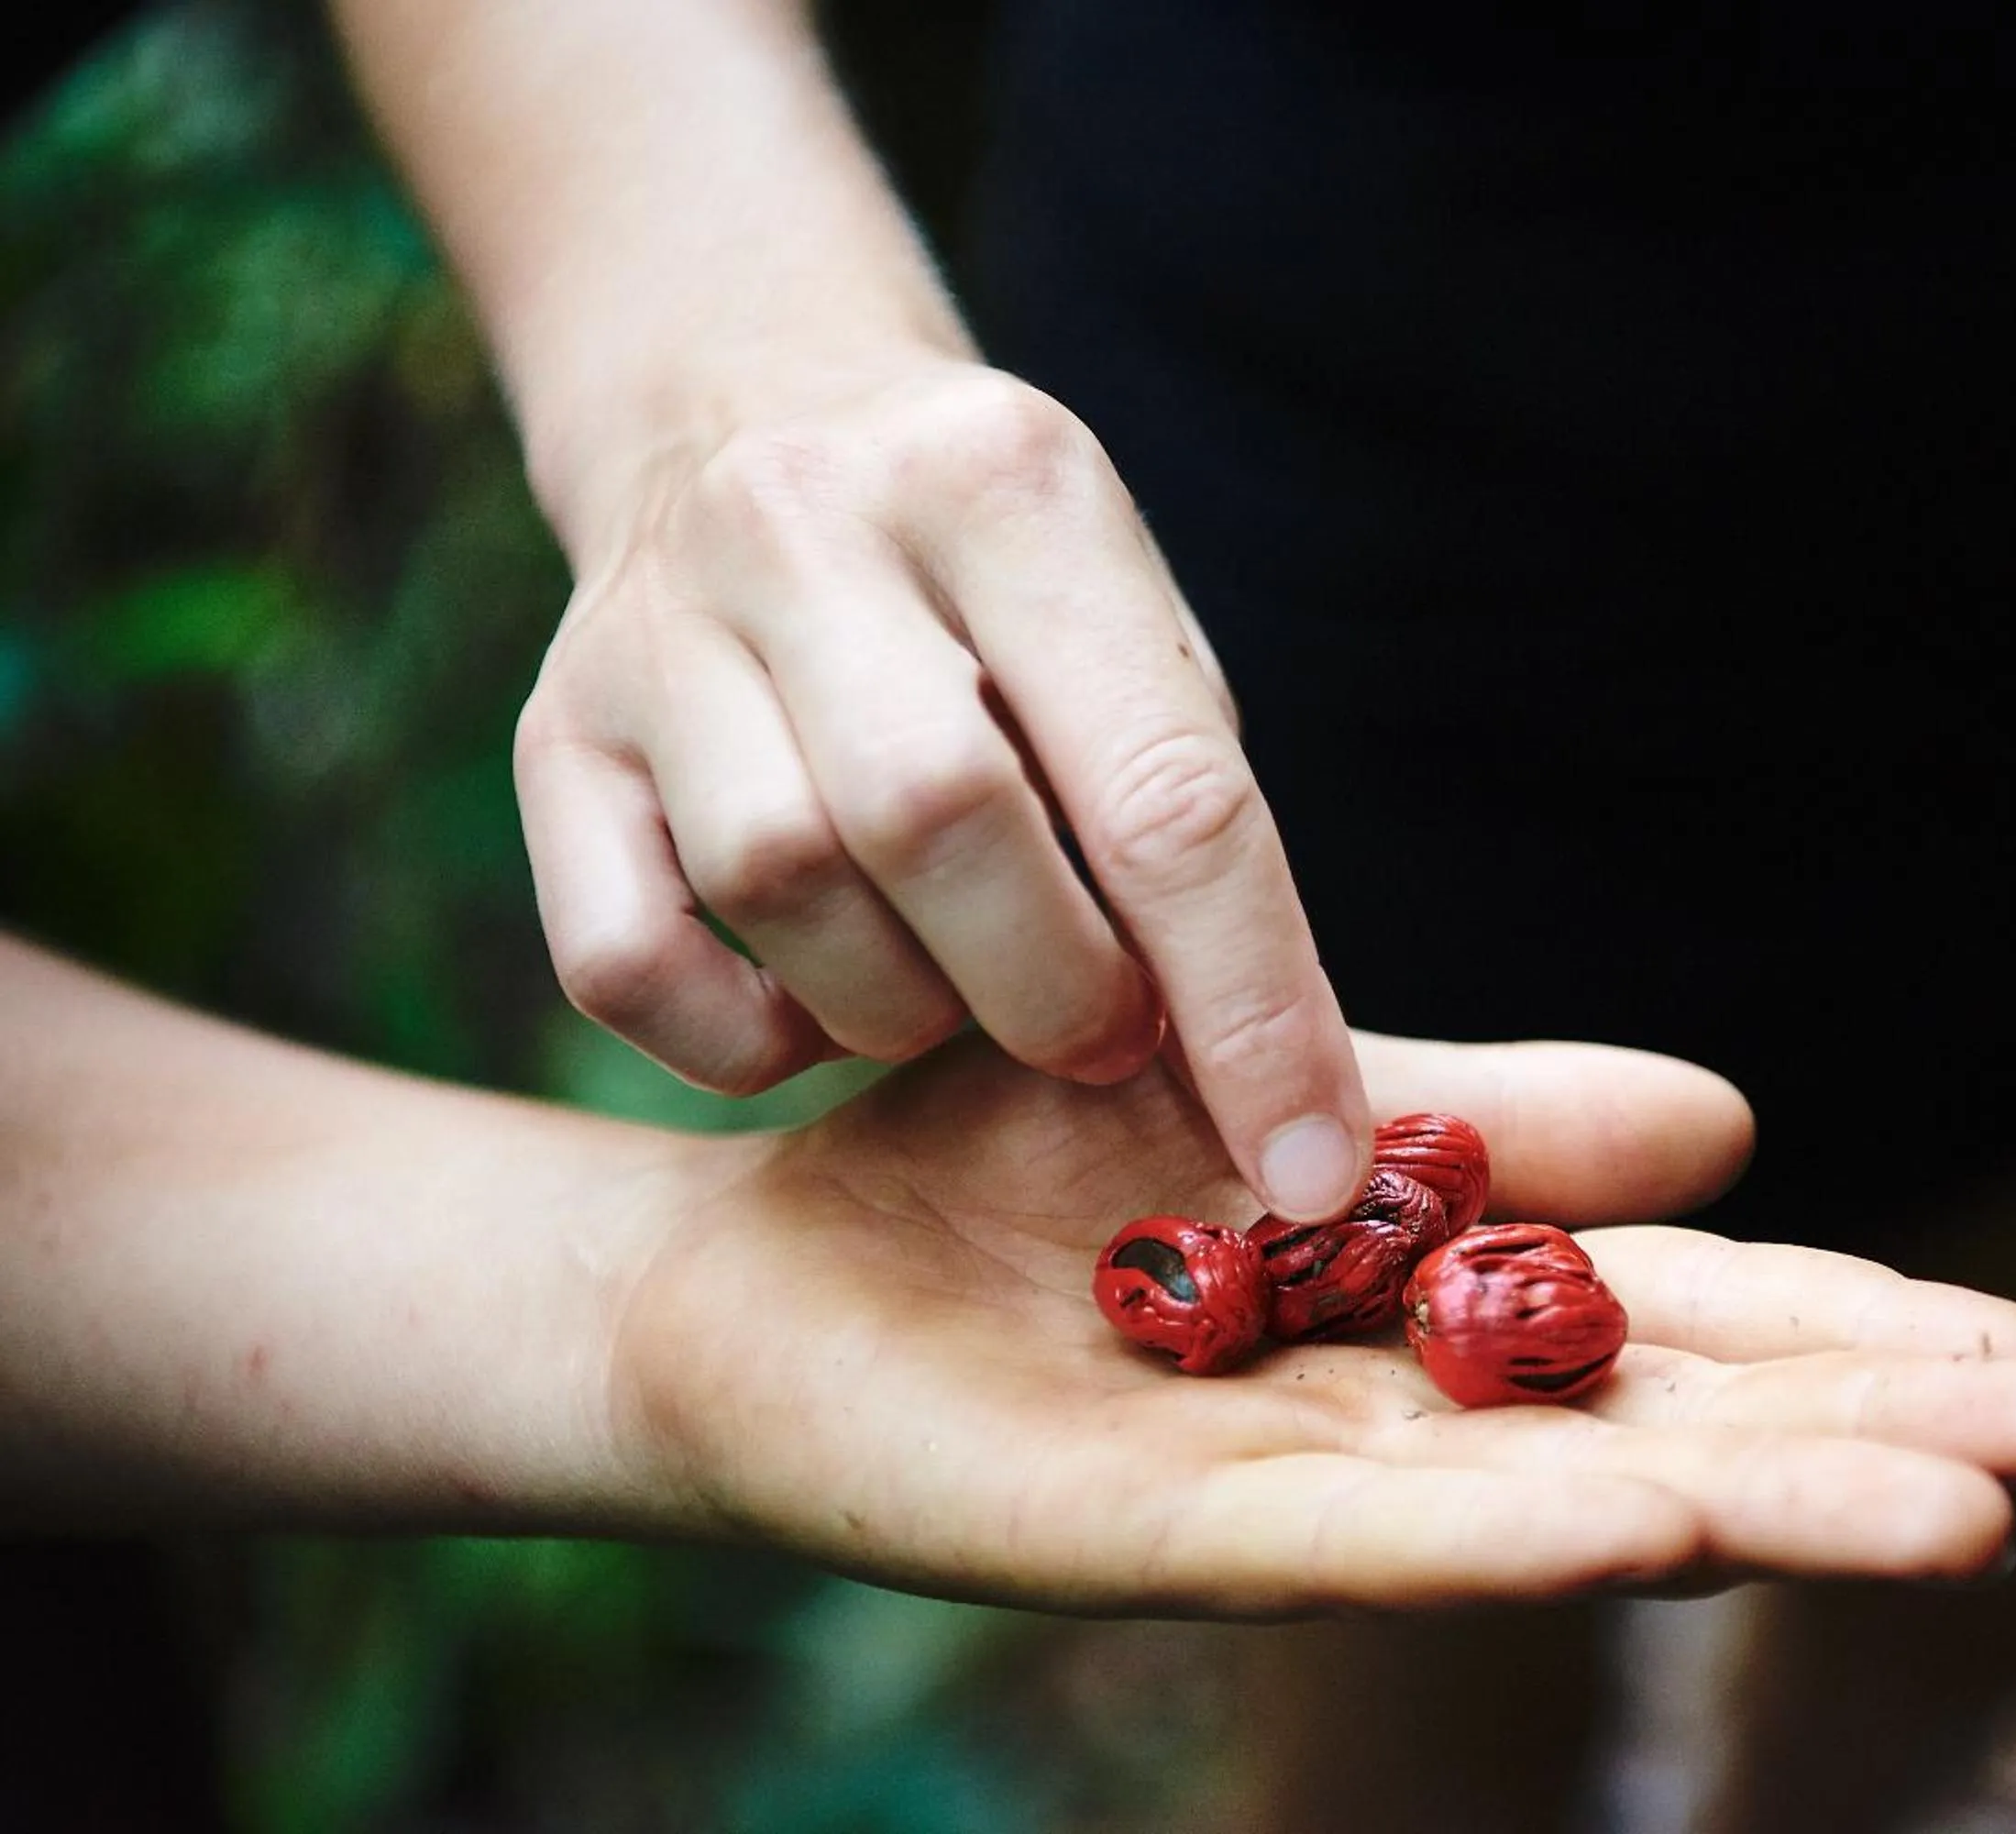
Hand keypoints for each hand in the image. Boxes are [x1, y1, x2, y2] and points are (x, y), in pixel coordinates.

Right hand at [515, 352, 1372, 1220]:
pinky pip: (628, 965)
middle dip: (1059, 992)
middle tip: (1105, 1029)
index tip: (1309, 1165)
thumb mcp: (1129, 626)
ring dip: (907, 1008)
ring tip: (964, 976)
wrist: (748, 403)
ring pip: (783, 890)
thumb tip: (1267, 1085)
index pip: (1160, 787)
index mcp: (1012, 483)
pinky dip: (745, 1039)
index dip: (1252, 1004)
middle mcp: (810, 524)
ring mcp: (655, 627)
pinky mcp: (552, 732)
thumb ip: (1188, 819)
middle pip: (940, 824)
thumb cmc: (998, 578)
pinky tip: (820, 996)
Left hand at [612, 1031, 2015, 1615]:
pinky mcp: (1133, 1534)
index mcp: (1428, 1316)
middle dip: (1863, 1438)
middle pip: (1661, 1432)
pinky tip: (1647, 1521)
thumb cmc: (1023, 1163)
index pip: (1684, 1329)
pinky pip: (1335, 1537)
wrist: (768, 1249)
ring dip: (1748, 1508)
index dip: (1860, 1343)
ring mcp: (1270, 1494)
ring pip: (1541, 1507)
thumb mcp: (1288, 1088)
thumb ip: (1493, 1118)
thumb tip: (1731, 1120)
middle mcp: (1383, 1424)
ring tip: (1944, 1513)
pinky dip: (1494, 1530)